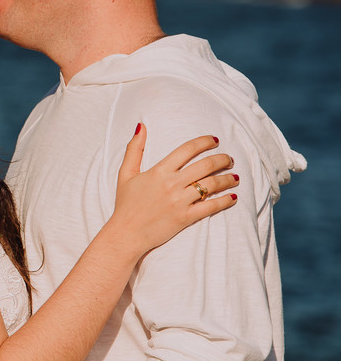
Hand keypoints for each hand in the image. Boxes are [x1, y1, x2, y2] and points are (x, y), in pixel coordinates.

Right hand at [110, 124, 238, 253]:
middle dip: (222, 159)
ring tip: (234, 176)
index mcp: (159, 171)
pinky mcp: (186, 217)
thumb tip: (141, 126)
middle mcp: (172, 184)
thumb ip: (134, 149)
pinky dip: (225, 201)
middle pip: (205, 165)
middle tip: (229, 159)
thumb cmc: (125, 204)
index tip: (215, 140)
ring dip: (227, 179)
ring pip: (212, 185)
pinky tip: (232, 196)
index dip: (204, 142)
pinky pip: (211, 206)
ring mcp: (180, 201)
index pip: (187, 150)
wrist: (126, 234)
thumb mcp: (125, 174)